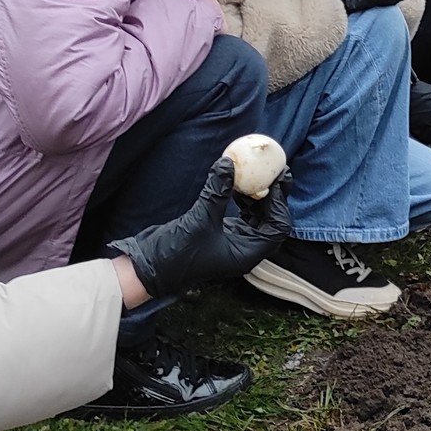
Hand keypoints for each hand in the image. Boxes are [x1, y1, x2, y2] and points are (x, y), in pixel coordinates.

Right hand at [111, 157, 291, 297]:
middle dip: (275, 197)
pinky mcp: (223, 234)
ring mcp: (235, 242)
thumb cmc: (178, 252)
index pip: (277, 228)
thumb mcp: (200, 218)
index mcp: (248, 254)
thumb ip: (217, 191)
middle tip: (276, 172)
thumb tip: (229, 162)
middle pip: (271, 221)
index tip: (276, 179)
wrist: (151, 267)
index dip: (280, 203)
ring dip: (259, 197)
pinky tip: (236, 185)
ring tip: (256, 175)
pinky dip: (243, 200)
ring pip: (257, 218)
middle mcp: (246, 250)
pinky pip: (241, 216)